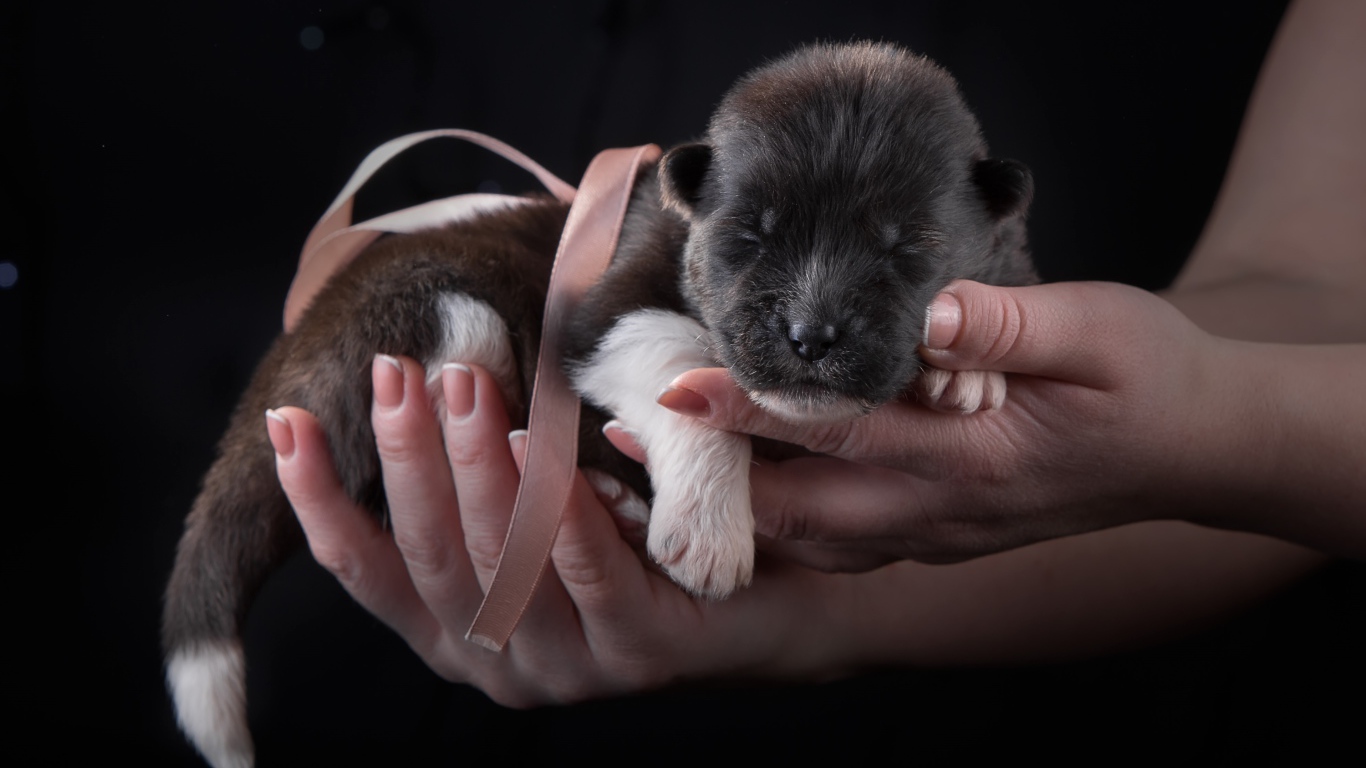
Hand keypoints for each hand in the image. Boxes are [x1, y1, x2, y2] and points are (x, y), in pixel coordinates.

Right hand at [266, 356, 847, 704]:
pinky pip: (588, 575)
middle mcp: (497, 663)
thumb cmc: (636, 537)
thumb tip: (405, 387)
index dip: (319, 499)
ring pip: (502, 561)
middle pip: (429, 555)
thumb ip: (474, 483)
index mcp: (456, 634)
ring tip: (460, 381)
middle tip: (397, 371)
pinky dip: (559, 509)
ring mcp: (567, 667)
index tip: (287, 421)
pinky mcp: (638, 654)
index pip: (366, 569)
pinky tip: (533, 445)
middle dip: (405, 458)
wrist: (773, 598)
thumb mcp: (539, 510)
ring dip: (474, 466)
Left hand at [652, 280, 1249, 566]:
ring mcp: (938, 533)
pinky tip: (737, 490)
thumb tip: (928, 311)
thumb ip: (1012, 325)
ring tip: (654, 470)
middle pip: (802, 506)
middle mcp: (945, 509)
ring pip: (812, 535)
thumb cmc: (1150, 379)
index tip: (675, 386)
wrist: (1194, 450)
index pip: (843, 430)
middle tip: (623, 442)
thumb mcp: (1103, 331)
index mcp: (978, 454)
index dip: (754, 409)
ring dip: (733, 507)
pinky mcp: (937, 534)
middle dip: (709, 479)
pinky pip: (839, 541)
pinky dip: (778, 522)